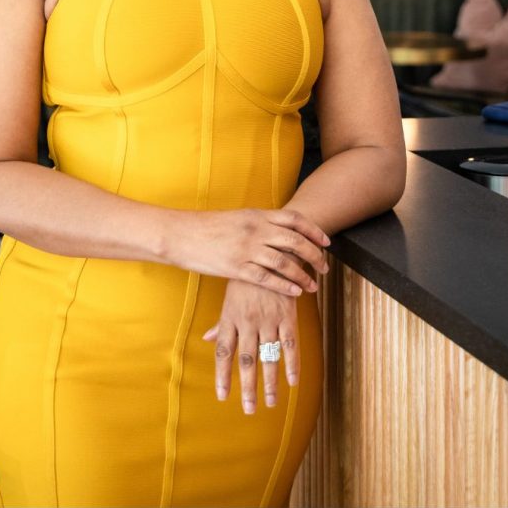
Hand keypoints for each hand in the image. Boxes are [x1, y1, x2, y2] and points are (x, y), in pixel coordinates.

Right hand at [168, 207, 329, 295]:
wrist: (180, 234)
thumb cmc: (207, 227)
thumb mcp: (236, 218)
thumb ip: (257, 223)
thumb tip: (276, 228)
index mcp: (256, 215)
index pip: (294, 220)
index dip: (314, 231)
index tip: (326, 242)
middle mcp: (255, 230)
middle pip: (295, 241)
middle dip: (314, 255)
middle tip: (325, 268)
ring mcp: (246, 249)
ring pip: (285, 262)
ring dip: (303, 275)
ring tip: (314, 286)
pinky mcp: (236, 267)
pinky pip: (267, 278)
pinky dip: (285, 286)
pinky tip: (295, 292)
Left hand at [202, 275, 303, 413]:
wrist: (270, 252)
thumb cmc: (246, 278)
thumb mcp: (229, 298)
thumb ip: (220, 322)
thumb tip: (206, 339)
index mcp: (230, 318)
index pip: (223, 352)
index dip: (222, 375)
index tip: (222, 397)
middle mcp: (248, 321)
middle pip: (245, 360)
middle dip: (247, 387)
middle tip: (249, 410)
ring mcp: (268, 319)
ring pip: (268, 356)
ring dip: (269, 382)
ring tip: (270, 403)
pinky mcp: (287, 315)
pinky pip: (290, 344)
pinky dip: (292, 364)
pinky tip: (292, 382)